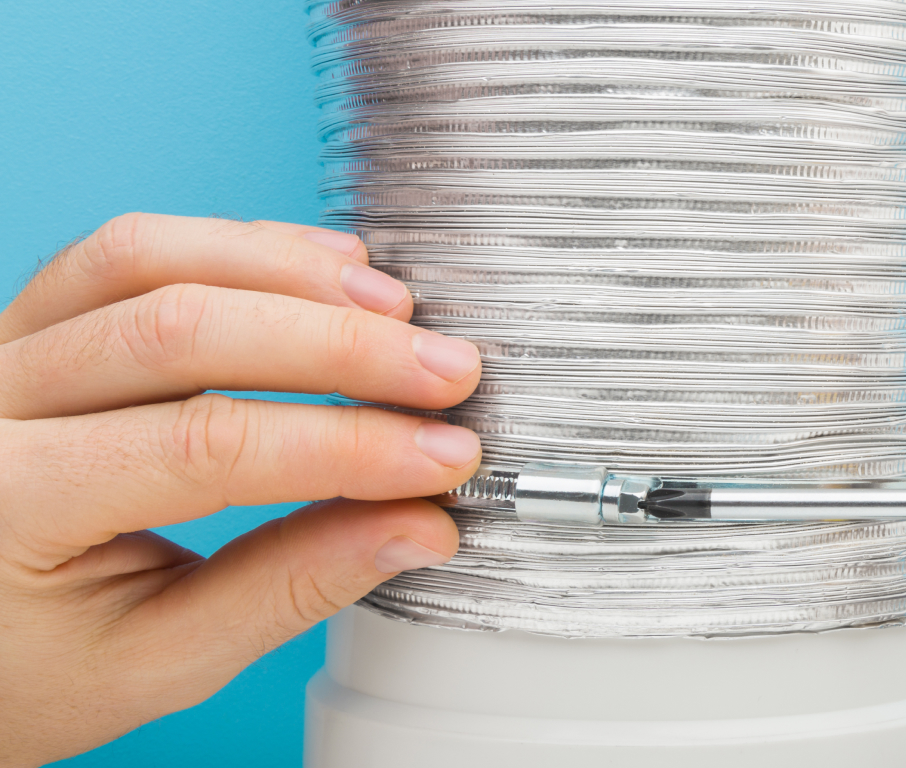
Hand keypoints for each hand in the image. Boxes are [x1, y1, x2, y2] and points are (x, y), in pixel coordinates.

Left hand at [0, 214, 483, 766]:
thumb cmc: (20, 668)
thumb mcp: (151, 661)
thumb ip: (286, 589)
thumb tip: (417, 527)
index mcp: (7, 504)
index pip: (203, 447)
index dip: (345, 445)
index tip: (442, 459)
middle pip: (179, 328)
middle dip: (340, 346)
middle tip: (448, 375)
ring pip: (148, 257)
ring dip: (290, 272)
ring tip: (398, 311)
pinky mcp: (23, 319)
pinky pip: (127, 250)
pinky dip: (239, 244)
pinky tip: (325, 268)